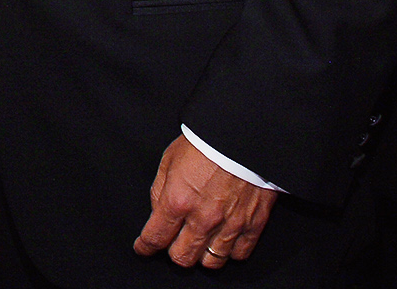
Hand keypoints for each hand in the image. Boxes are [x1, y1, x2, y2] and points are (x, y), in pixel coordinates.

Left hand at [134, 133, 275, 268]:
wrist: (243, 135)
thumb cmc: (206, 142)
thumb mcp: (170, 159)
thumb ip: (160, 191)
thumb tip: (158, 213)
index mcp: (178, 201)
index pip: (155, 237)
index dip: (145, 247)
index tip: (143, 248)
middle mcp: (202, 218)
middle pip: (182, 258)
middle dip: (172, 252)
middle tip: (173, 242)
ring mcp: (229, 225)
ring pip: (211, 262)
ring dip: (201, 255)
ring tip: (199, 243)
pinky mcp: (253, 224)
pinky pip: (239, 254)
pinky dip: (229, 252)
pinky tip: (223, 241)